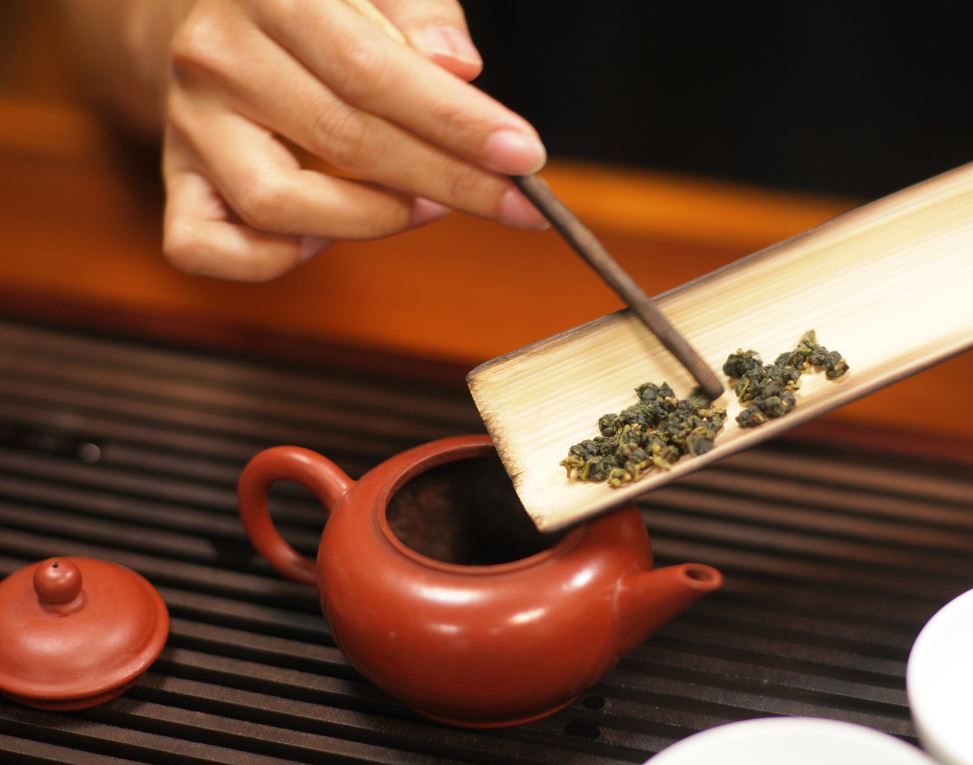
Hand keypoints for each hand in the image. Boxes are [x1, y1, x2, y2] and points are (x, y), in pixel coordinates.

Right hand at [152, 0, 545, 279]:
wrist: (211, 15)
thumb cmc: (321, 7)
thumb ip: (419, 11)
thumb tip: (459, 66)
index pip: (373, 71)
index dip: (456, 122)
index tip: (524, 158)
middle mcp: (216, 58)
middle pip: (345, 140)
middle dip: (448, 181)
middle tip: (514, 203)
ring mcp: (188, 126)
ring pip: (281, 203)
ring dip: (372, 220)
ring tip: (422, 205)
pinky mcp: (175, 182)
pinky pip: (207, 249)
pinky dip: (275, 259)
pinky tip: (326, 232)